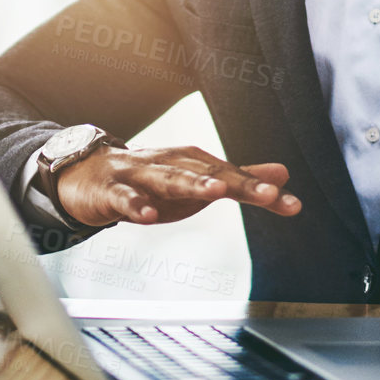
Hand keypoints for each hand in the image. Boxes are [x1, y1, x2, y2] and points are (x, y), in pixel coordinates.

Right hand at [54, 144, 301, 227]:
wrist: (87, 174)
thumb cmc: (150, 180)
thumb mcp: (197, 181)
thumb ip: (239, 178)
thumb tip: (283, 174)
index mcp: (193, 162)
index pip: (232, 176)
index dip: (261, 190)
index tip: (292, 204)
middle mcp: (170, 163)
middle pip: (207, 173)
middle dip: (237, 182)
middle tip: (267, 193)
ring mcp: (139, 175)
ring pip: (168, 178)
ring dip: (191, 184)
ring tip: (216, 192)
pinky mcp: (111, 191)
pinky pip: (124, 199)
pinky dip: (135, 206)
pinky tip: (146, 216)